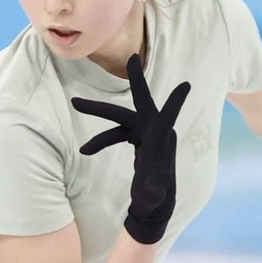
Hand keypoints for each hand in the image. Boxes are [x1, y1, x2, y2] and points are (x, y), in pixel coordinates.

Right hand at [70, 53, 191, 244]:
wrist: (154, 203)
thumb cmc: (156, 198)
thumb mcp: (156, 192)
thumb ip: (156, 184)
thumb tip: (160, 183)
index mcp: (161, 142)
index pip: (167, 118)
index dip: (174, 102)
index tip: (186, 85)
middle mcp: (154, 131)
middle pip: (132, 109)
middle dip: (123, 90)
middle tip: (131, 59)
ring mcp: (145, 133)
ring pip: (119, 119)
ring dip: (98, 118)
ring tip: (75, 103)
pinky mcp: (137, 138)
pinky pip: (116, 134)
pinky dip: (100, 141)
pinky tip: (85, 151)